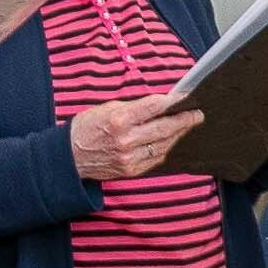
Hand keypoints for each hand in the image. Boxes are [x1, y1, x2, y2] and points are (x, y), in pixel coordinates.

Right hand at [69, 94, 200, 180]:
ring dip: (177, 135)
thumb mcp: (106, 108)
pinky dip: (165, 148)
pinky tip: (170, 140)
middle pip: (165, 129)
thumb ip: (134, 107)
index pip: (154, 107)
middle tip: (198, 114)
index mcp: (119, 119)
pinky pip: (156, 159)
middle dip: (185, 120)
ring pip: (164, 145)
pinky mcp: (131, 171)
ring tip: (187, 125)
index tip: (186, 96)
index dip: (174, 101)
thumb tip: (160, 104)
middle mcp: (126, 140)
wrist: (69, 157)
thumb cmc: (86, 127)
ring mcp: (130, 158)